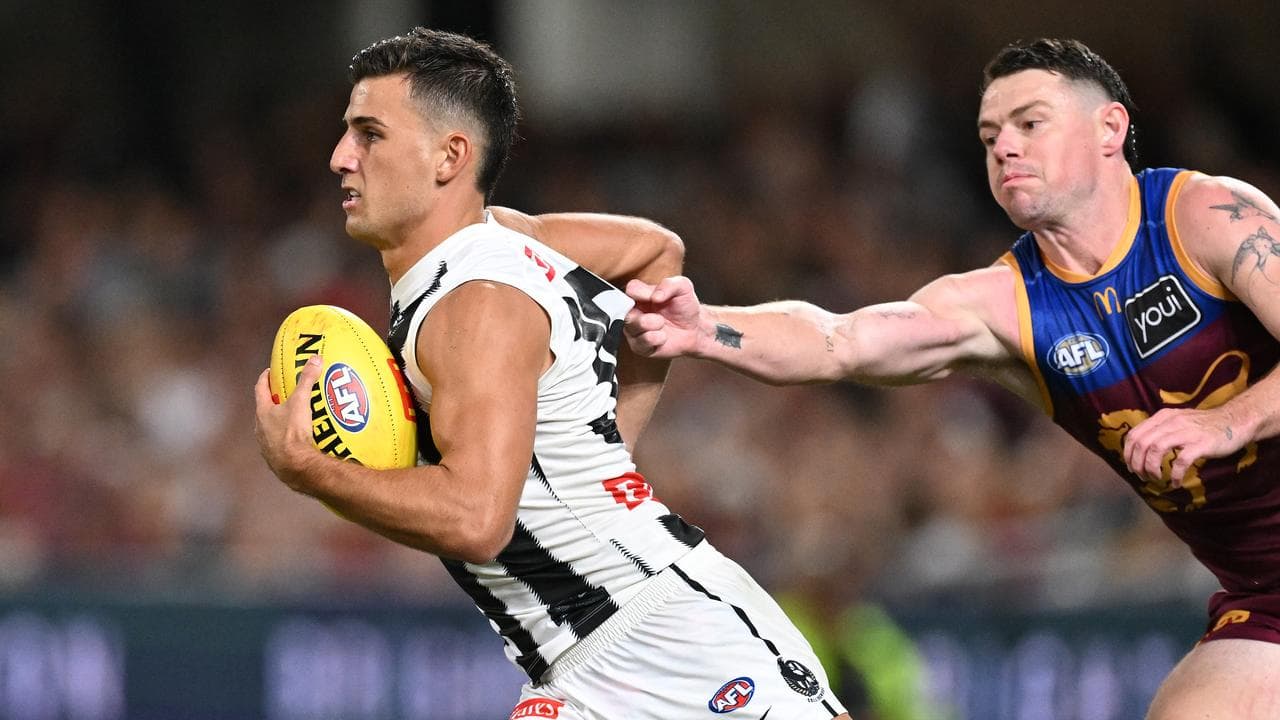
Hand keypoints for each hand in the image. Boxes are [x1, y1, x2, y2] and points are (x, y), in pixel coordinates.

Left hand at [254, 355, 324, 490]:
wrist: (294, 466)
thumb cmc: (292, 432)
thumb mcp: (301, 402)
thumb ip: (307, 380)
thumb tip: (315, 359)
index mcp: (262, 412)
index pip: (260, 390)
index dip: (265, 379)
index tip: (270, 372)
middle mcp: (260, 428)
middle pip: (263, 410)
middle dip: (273, 402)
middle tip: (284, 395)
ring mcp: (265, 445)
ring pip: (269, 429)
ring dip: (279, 423)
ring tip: (293, 419)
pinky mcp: (274, 459)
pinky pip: (279, 445)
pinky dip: (286, 440)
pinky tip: (299, 441)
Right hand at [624, 276, 703, 357]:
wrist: (694, 330)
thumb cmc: (685, 307)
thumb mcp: (683, 287)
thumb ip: (669, 284)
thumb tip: (655, 296)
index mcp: (640, 294)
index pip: (630, 290)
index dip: (643, 294)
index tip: (657, 298)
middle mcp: (634, 311)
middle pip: (626, 311)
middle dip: (646, 315)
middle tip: (660, 317)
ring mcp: (635, 329)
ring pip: (632, 327)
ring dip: (653, 325)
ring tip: (662, 324)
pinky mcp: (639, 346)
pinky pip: (641, 343)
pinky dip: (656, 339)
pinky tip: (663, 337)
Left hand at [1122, 407, 1245, 485]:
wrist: (1236, 421)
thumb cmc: (1204, 426)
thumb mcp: (1178, 421)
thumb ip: (1160, 430)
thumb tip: (1140, 449)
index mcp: (1163, 417)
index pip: (1134, 434)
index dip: (1128, 453)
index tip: (1131, 467)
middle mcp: (1172, 422)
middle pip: (1142, 443)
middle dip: (1137, 463)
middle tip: (1143, 476)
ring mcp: (1187, 432)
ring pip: (1156, 449)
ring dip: (1151, 467)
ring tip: (1156, 479)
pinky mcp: (1202, 444)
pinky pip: (1181, 460)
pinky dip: (1174, 474)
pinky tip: (1176, 482)